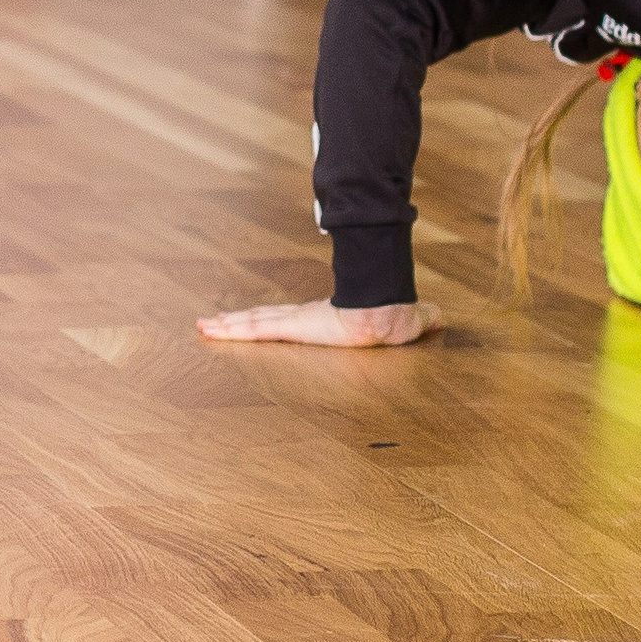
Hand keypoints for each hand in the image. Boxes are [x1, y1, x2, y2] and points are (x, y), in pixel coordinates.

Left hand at [197, 297, 438, 346]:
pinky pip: (255, 329)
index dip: (271, 318)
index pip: (292, 318)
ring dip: (226, 325)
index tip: (255, 318)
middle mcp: (305, 317)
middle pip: (264, 318)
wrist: (388, 312)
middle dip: (238, 320)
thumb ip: (420, 320)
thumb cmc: (398, 316)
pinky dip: (231, 329)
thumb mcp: (409, 324)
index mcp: (328, 318)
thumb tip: (440, 318)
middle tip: (211, 321)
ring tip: (200, 326)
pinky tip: (211, 329)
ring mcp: (297, 321)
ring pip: (253, 322)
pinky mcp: (293, 327)